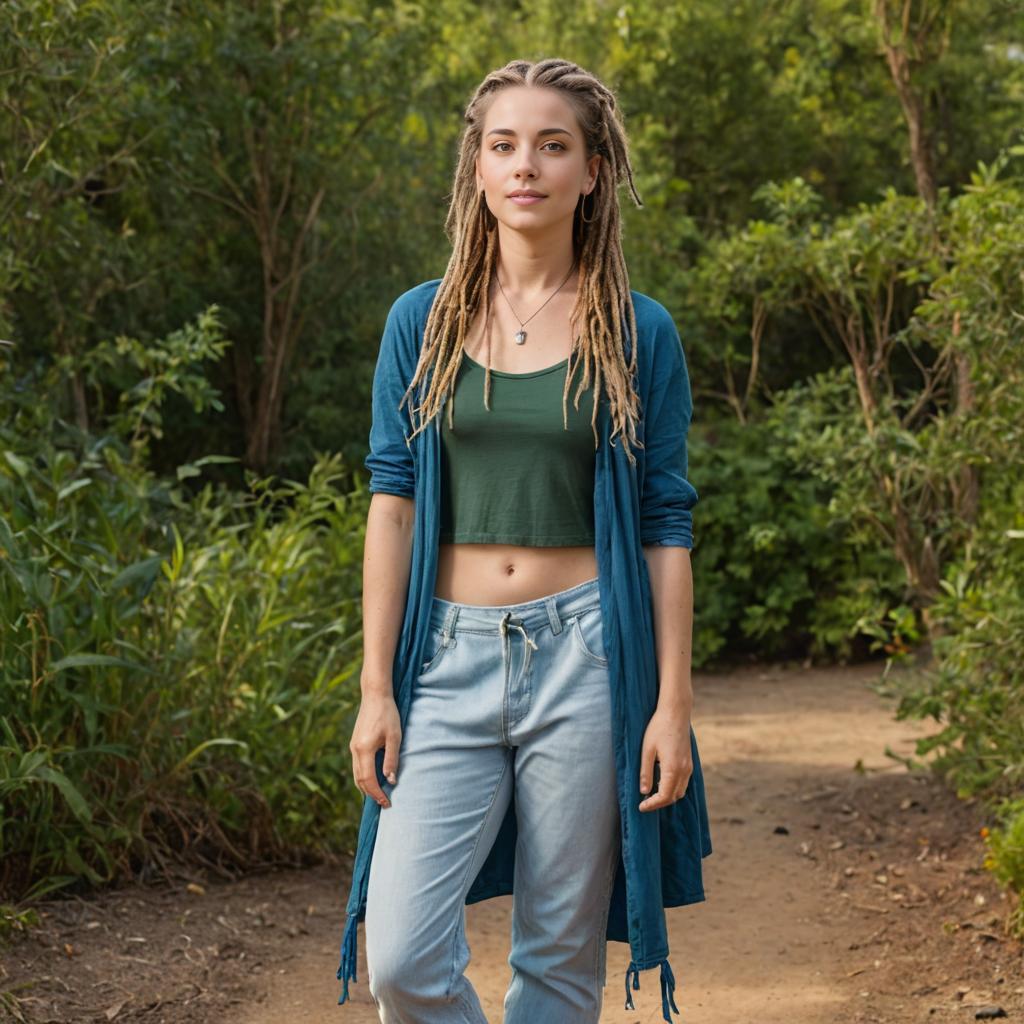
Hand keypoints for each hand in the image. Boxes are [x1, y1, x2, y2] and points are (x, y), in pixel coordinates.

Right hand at [349, 692, 401, 808]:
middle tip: (384, 803)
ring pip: (356, 774)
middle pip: (360, 780)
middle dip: (371, 794)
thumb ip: (392, 759)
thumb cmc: (388, 714)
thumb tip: (391, 781)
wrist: (375, 695)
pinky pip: (357, 765)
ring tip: (379, 795)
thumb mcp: (394, 737)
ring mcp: (353, 746)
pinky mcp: (355, 743)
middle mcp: (355, 750)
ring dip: (366, 787)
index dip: (377, 794)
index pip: (369, 780)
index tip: (387, 803)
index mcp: (364, 749)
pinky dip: (364, 776)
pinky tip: (373, 779)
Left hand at [638, 706, 691, 811]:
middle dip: (660, 802)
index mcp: (673, 768)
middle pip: (674, 796)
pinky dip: (673, 787)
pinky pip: (683, 782)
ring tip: (651, 793)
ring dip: (667, 795)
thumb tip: (644, 792)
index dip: (652, 804)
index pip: (664, 796)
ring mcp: (689, 766)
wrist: (676, 712)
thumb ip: (646, 772)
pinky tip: (661, 781)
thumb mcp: (647, 750)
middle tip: (644, 802)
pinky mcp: (689, 762)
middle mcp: (684, 770)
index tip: (641, 807)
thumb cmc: (659, 728)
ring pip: (680, 790)